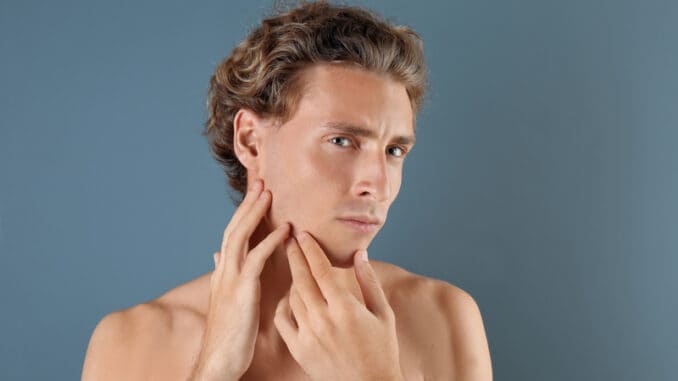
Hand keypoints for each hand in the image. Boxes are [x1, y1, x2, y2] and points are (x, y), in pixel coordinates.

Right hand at [189, 179, 290, 380]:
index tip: (255, 192)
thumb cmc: (228, 332)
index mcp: (223, 271)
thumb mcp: (225, 298)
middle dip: (248, 203)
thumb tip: (217, 255)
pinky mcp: (241, 291)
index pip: (232, 233)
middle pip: (234, 227)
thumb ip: (224, 273)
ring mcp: (230, 279)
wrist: (218, 360)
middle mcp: (223, 270)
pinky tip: (284, 231)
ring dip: (255, 213)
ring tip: (268, 193)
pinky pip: (255, 260)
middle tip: (261, 181)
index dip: (243, 212)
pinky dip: (269, 242)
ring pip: (240, 237)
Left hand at [274, 232, 403, 380]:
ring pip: (292, 297)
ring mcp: (308, 335)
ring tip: (296, 268)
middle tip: (288, 239)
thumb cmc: (382, 350)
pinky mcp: (299, 349)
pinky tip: (290, 297)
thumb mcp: (383, 314)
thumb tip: (360, 253)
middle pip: (301, 279)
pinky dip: (284, 305)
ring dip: (293, 280)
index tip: (302, 233)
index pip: (321, 269)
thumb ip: (369, 281)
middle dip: (294, 256)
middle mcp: (323, 319)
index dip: (310, 249)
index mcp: (345, 308)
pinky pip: (282, 320)